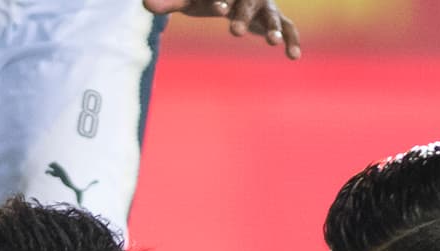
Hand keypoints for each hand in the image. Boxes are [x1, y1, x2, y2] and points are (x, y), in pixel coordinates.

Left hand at [142, 1, 300, 59]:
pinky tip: (294, 56)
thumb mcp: (189, 0)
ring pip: (271, 16)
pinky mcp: (275, 20)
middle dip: (242, 16)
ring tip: (272, 42)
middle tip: (234, 31)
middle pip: (248, 3)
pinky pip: (288, 28)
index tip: (217, 8)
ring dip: (272, 28)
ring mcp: (265, 7)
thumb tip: (145, 4)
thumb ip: (170, 2)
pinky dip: (292, 40)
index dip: (221, 1)